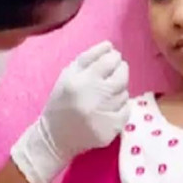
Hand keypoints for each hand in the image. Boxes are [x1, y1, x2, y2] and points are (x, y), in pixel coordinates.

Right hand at [10, 42, 129, 182]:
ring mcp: (104, 114)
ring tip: (105, 95)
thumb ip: (88, 57)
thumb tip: (110, 45)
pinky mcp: (111, 129)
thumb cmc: (61, 102)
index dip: (113, 57)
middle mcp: (93, 97)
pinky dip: (121, 107)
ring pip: (124, 92)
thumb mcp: (67, 75)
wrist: (55, 137)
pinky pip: (126, 110)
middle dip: (121, 71)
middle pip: (122, 75)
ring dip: (118, 91)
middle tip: (112, 76)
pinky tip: (108, 109)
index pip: (109, 60)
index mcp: (80, 80)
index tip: (111, 60)